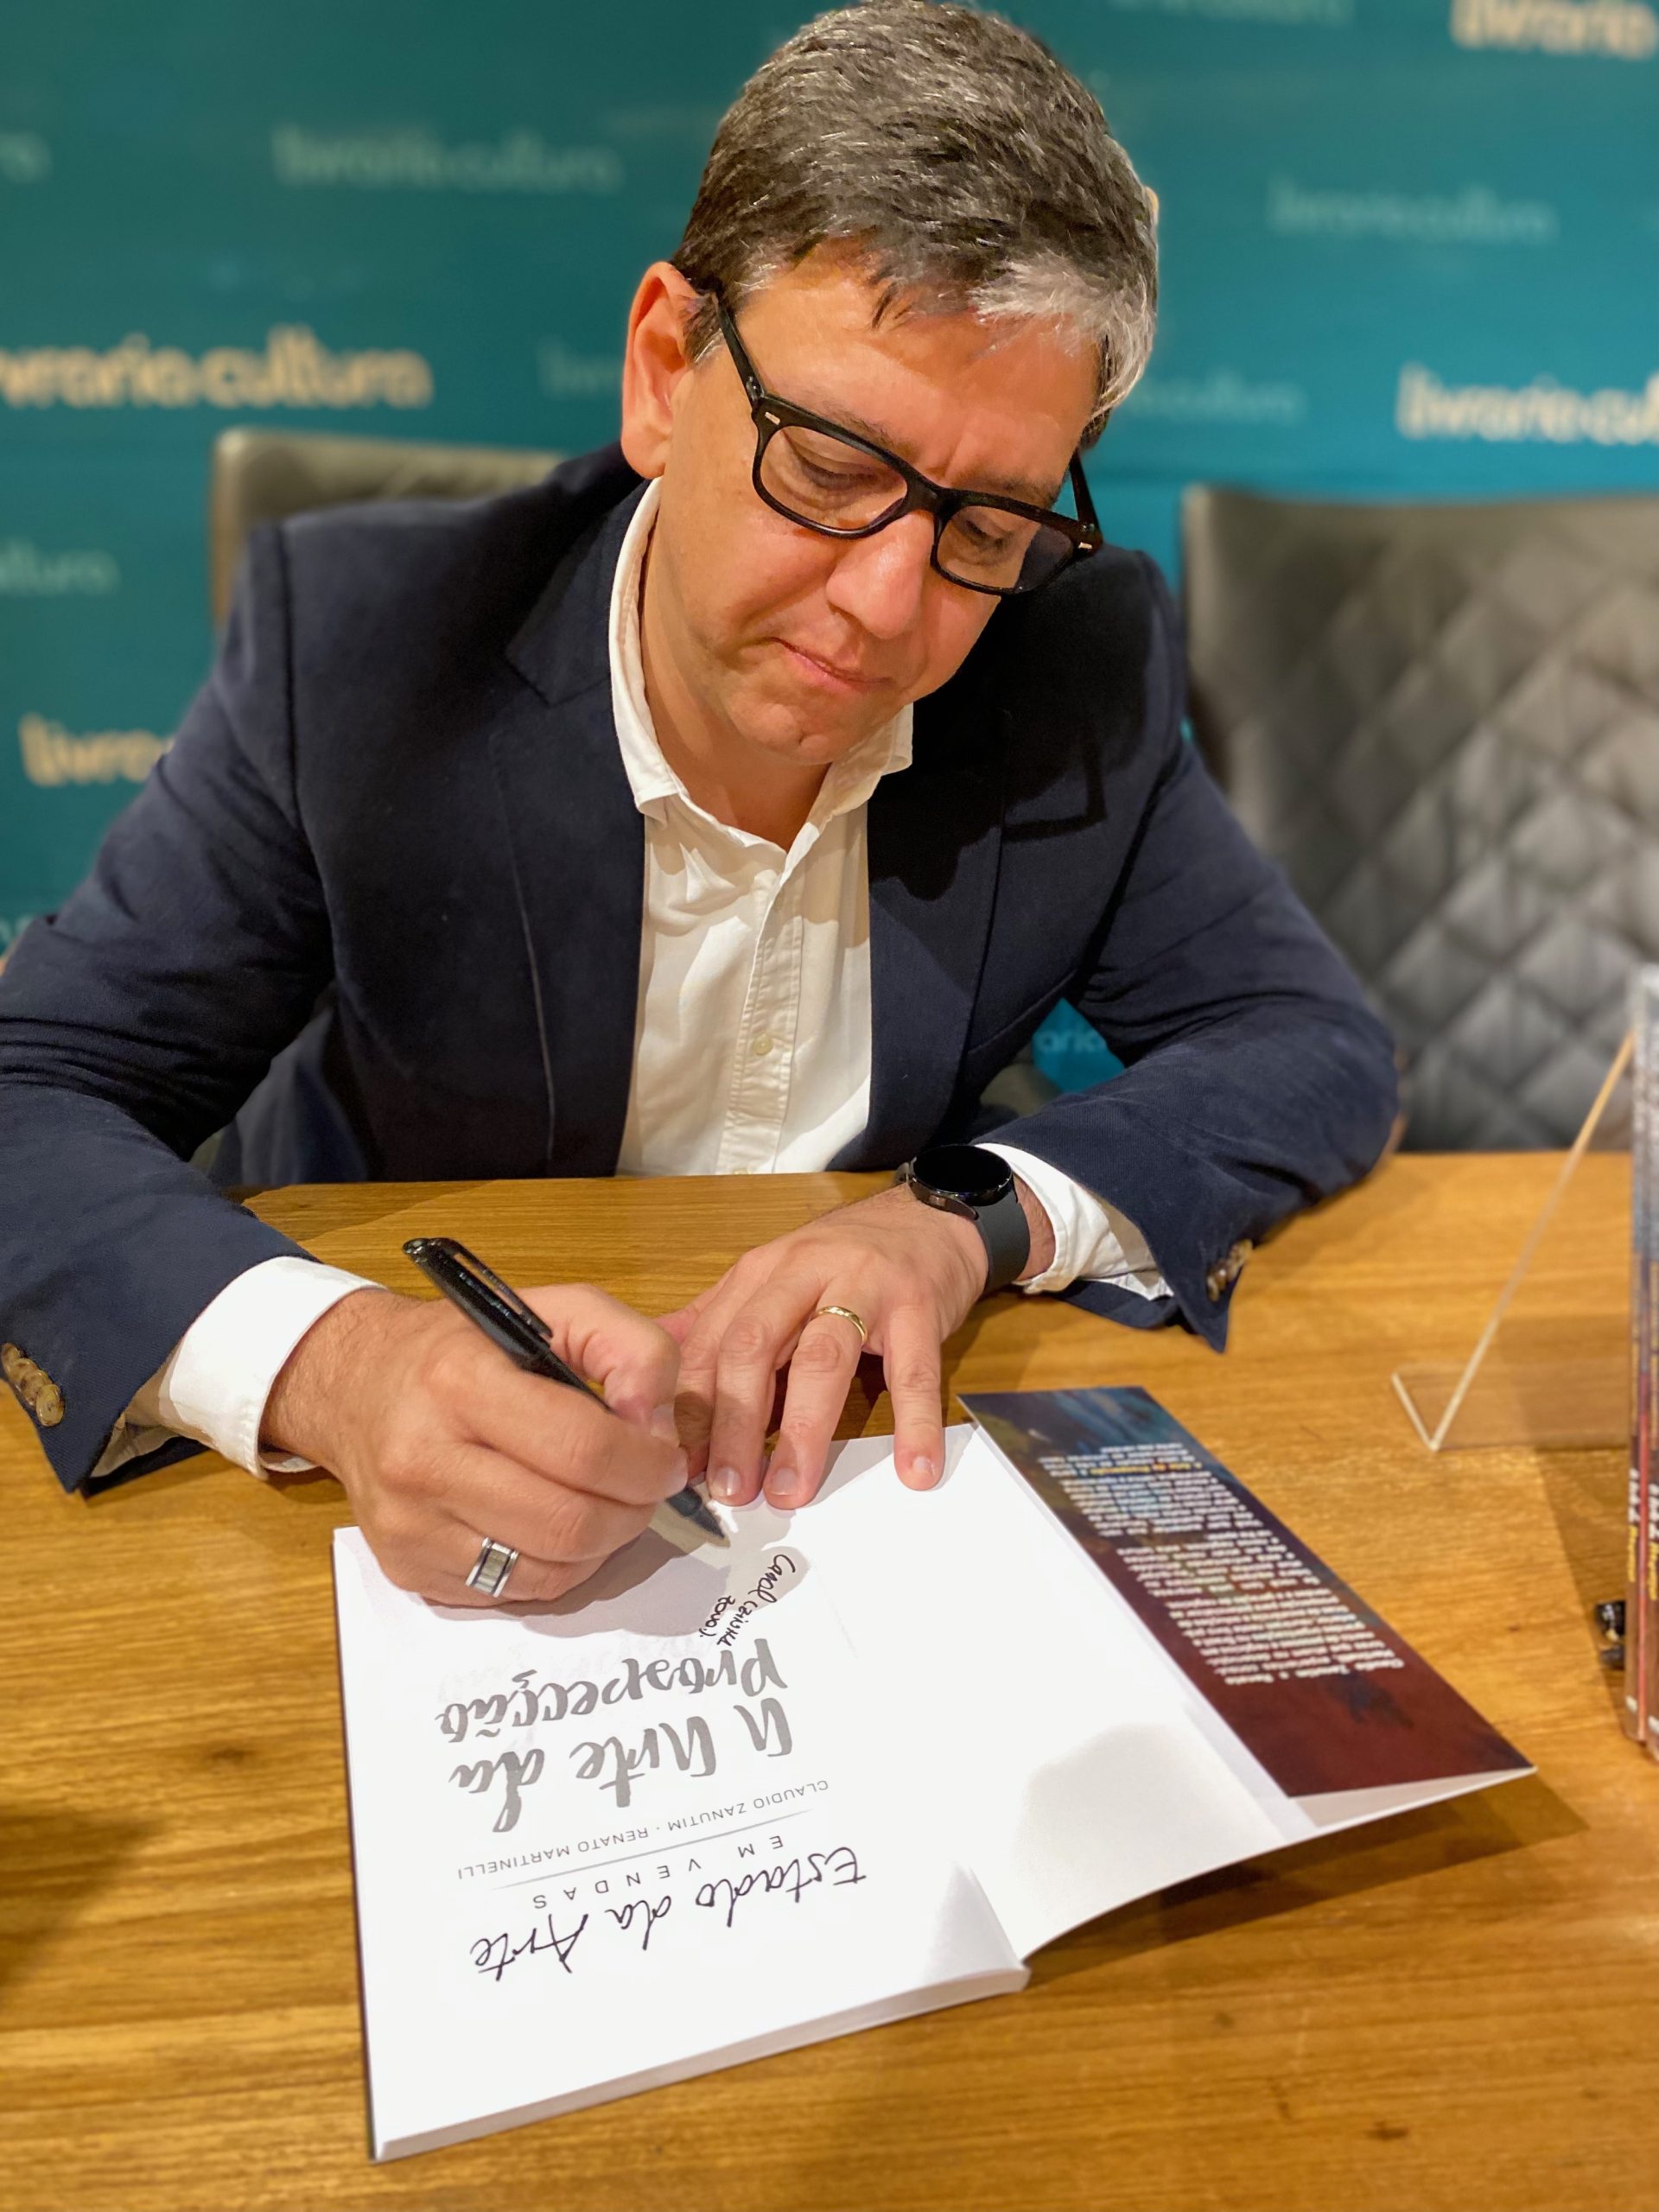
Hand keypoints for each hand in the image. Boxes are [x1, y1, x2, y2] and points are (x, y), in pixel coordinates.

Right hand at [261, 1282, 686, 1605]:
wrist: (354, 1386)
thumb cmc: (461, 1347)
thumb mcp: (552, 1310)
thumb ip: (628, 1346)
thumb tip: (657, 1424)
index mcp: (459, 1383)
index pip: (582, 1448)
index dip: (646, 1462)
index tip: (665, 1457)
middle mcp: (423, 1460)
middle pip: (570, 1522)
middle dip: (634, 1511)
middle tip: (645, 1488)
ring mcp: (410, 1526)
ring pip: (550, 1571)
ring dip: (603, 1545)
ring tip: (605, 1502)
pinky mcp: (408, 1570)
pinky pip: (516, 1593)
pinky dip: (559, 1567)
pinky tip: (556, 1525)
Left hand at [663, 1180, 1050, 1512]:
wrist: (930, 1216)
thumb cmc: (845, 1260)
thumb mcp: (772, 1281)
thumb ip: (715, 1325)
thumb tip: (644, 1376)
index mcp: (758, 1274)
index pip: (709, 1344)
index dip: (688, 1409)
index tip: (675, 1468)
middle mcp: (802, 1272)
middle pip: (753, 1347)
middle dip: (734, 1424)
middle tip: (728, 1490)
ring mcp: (863, 1286)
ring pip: (823, 1359)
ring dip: (803, 1431)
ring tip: (792, 1491)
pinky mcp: (918, 1306)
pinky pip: (914, 1370)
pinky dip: (914, 1423)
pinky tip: (913, 1469)